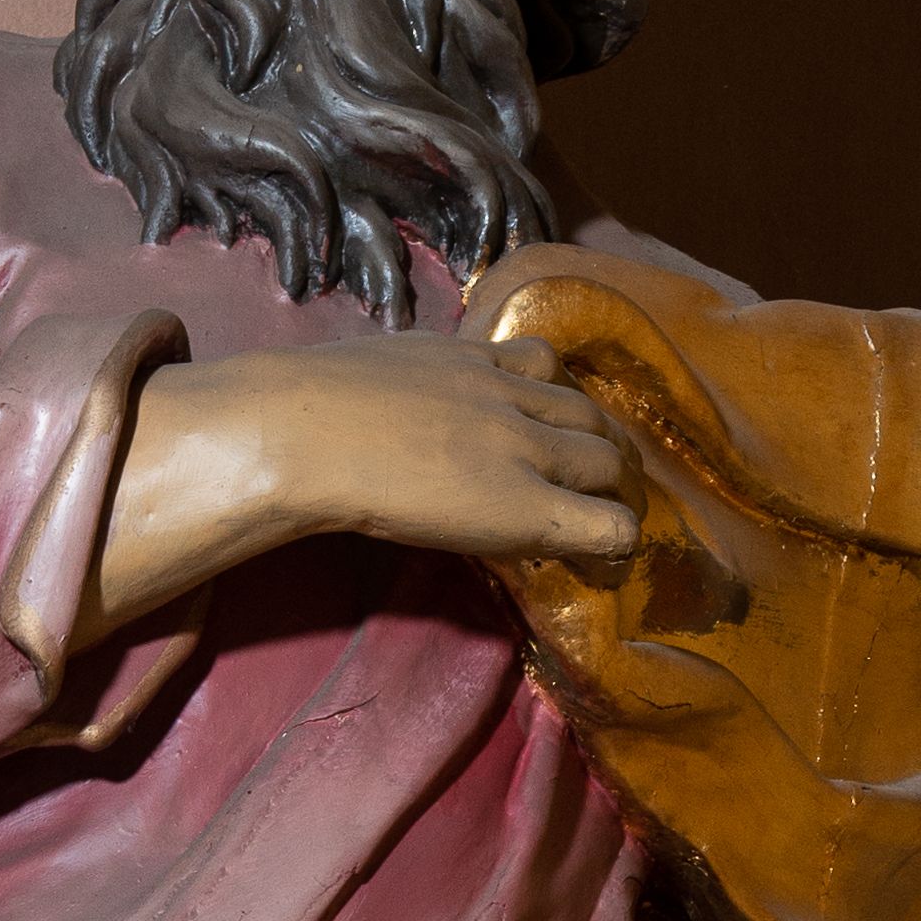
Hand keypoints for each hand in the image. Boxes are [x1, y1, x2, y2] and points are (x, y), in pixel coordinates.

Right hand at [78, 329, 644, 640]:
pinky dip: (619, 542)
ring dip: (617, 492)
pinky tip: (603, 563)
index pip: (545, 367)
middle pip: (593, 413)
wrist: (301, 431)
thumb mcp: (362, 370)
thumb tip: (372, 402)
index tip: (554, 440)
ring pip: (613, 462)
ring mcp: (527, 446)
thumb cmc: (304, 404)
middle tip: (596, 491)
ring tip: (605, 526)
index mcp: (469, 357)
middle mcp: (512, 393)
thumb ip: (393, 382)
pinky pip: (610, 523)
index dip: (561, 407)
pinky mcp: (529, 503)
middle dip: (604, 449)